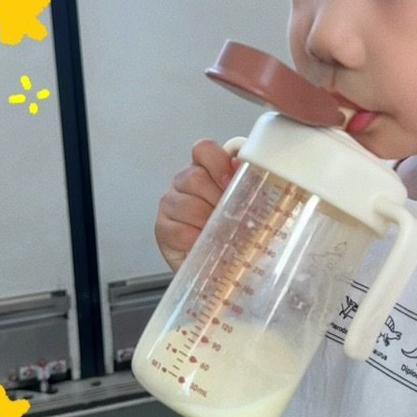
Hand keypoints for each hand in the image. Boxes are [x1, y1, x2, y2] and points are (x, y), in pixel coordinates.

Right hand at [154, 139, 238, 272]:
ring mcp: (170, 204)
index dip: (218, 162)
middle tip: (232, 216)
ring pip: (188, 204)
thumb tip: (254, 173)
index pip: (203, 149)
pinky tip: (207, 244)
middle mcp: (184, 182)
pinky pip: (180, 230)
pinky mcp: (162, 228)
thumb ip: (251, 186)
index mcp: (206, 169)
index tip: (232, 179)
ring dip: (209, 222)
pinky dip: (198, 239)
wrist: (221, 266)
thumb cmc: (235, 231)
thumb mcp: (249, 206)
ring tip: (222, 233)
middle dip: (218, 199)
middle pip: (194, 177)